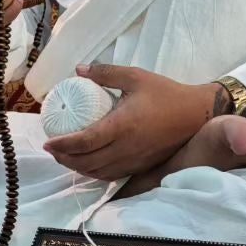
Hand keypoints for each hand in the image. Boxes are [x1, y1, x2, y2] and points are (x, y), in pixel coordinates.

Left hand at [43, 64, 245, 182]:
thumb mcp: (135, 76)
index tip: (48, 142)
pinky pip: (112, 175)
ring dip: (78, 168)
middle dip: (65, 159)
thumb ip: (106, 73)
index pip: (85, 141)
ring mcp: (135, 160)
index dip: (63, 145)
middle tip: (52, 150)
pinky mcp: (142, 166)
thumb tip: (79, 70)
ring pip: (99, 172)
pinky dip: (96, 173)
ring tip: (66, 158)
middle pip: (88, 162)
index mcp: (123, 125)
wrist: (196, 114)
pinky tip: (88, 165)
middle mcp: (127, 147)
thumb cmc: (165, 93)